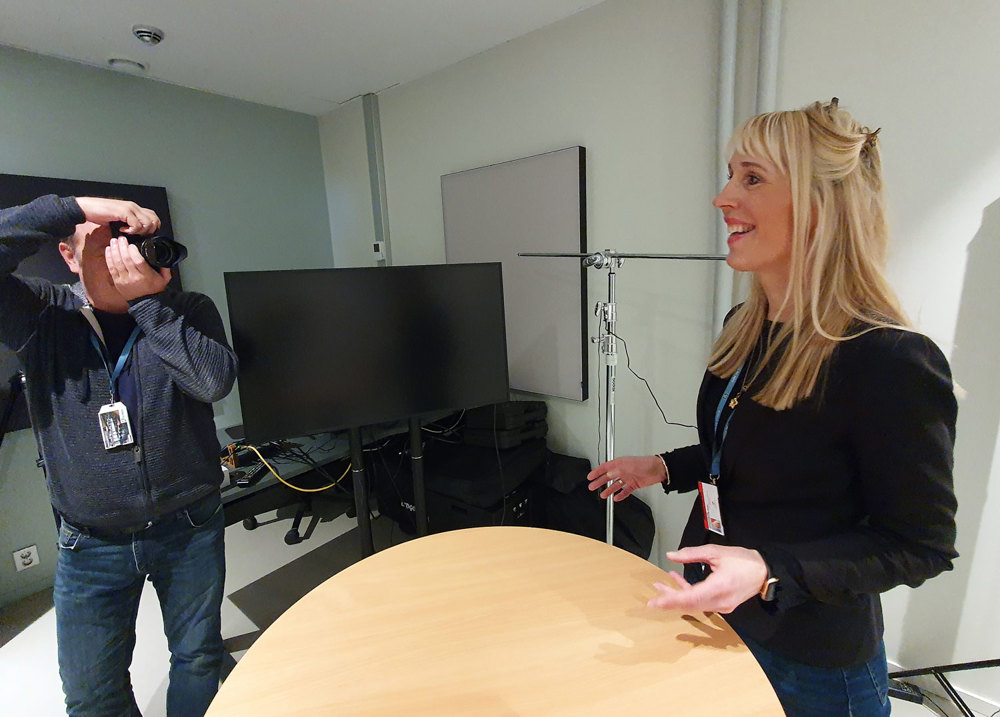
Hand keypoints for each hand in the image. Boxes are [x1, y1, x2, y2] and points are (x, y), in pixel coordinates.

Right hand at [75, 197, 159, 234]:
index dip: (152, 228)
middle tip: (137, 235)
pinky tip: (122, 230)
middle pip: (154, 220)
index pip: (153, 217)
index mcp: (134, 208)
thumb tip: (137, 236)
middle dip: (148, 231)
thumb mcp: (118, 220)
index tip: (142, 234)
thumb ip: (128, 224)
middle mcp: (134, 207)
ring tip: (128, 232)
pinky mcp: (123, 211)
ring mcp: (130, 208)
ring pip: (148, 223)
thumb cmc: (100, 214)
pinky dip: (131, 231)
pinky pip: (136, 224)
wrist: (85, 208)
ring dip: (140, 231)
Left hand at [106, 236, 170, 299]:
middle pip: (126, 260)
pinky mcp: (117, 281)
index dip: (133, 251)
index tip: (132, 244)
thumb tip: (162, 255)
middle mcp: (134, 278)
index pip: (138, 261)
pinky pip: (111, 268)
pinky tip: (109, 249)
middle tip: (121, 239)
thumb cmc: (155, 290)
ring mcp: (124, 280)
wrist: (146, 303)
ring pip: (117, 262)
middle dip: (122, 247)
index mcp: (146, 276)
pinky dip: (109, 257)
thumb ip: (164, 267)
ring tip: (114, 241)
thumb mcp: (165, 279)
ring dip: (115, 250)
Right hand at [587, 455, 665, 500]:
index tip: (590, 477)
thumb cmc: (645, 464)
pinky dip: (620, 494)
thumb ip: (618, 470)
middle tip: (592, 486)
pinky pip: (625, 490)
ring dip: (609, 490)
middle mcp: (623, 470)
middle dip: (599, 482)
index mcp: (620, 463)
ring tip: (602, 495)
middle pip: (608, 477)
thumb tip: (608, 474)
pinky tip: (616, 498)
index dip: (596, 472)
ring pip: (616, 485)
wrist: (658, 470)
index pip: (605, 468)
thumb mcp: (629, 466)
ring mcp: (628, 477)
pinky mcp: (634, 484)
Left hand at [647, 544, 767, 613]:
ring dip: (677, 596)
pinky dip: (689, 594)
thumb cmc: (743, 560)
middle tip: (652, 599)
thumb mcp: (716, 552)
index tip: (655, 602)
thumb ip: (692, 554)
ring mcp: (722, 606)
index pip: (689, 598)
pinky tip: (679, 581)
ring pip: (694, 604)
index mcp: (718, 587)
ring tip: (661, 585)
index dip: (670, 600)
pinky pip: (702, 602)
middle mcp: (720, 601)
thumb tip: (671, 555)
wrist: (765, 572)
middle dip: (670, 600)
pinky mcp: (723, 605)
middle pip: (690, 604)